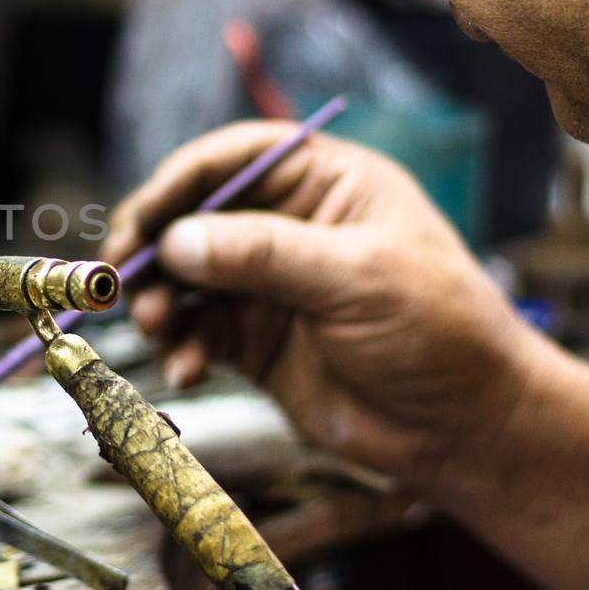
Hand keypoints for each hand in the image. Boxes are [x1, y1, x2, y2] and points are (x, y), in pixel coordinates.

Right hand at [102, 121, 543, 484]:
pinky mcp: (254, 340)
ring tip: (155, 329)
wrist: (468, 430)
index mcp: (323, 182)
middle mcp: (287, 225)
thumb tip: (175, 242)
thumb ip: (263, 255)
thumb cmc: (439, 332)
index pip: (232, 159)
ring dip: (159, 302)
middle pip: (193, 217)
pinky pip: (196, 333)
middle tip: (120, 280)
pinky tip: (188, 370)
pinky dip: (182, 349)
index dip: (177, 183)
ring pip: (184, 279)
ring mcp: (267, 285)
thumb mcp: (357, 279)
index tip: (140, 221)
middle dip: (153, 248)